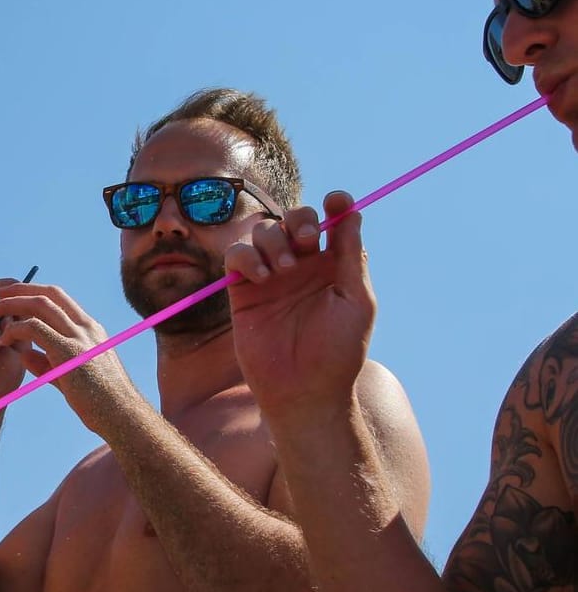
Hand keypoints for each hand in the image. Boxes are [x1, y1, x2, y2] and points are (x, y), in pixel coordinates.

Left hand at [0, 282, 136, 434]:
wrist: (123, 417)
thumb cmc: (100, 402)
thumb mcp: (72, 376)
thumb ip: (48, 363)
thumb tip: (24, 355)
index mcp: (90, 330)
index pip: (59, 299)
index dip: (33, 292)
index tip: (12, 296)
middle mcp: (87, 327)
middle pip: (48, 294)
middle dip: (20, 290)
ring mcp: (80, 337)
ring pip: (40, 305)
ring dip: (12, 305)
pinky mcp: (69, 352)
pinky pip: (35, 328)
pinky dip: (15, 329)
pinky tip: (4, 339)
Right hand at [223, 191, 373, 415]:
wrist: (303, 390)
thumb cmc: (337, 351)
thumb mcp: (356, 301)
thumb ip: (350, 257)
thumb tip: (353, 213)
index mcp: (333, 266)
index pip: (332, 222)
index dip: (335, 206)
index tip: (336, 201)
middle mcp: (301, 267)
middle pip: (294, 219)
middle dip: (300, 221)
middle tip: (307, 242)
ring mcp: (270, 277)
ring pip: (263, 232)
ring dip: (273, 241)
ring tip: (283, 270)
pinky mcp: (242, 291)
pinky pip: (236, 256)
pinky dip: (247, 257)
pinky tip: (262, 277)